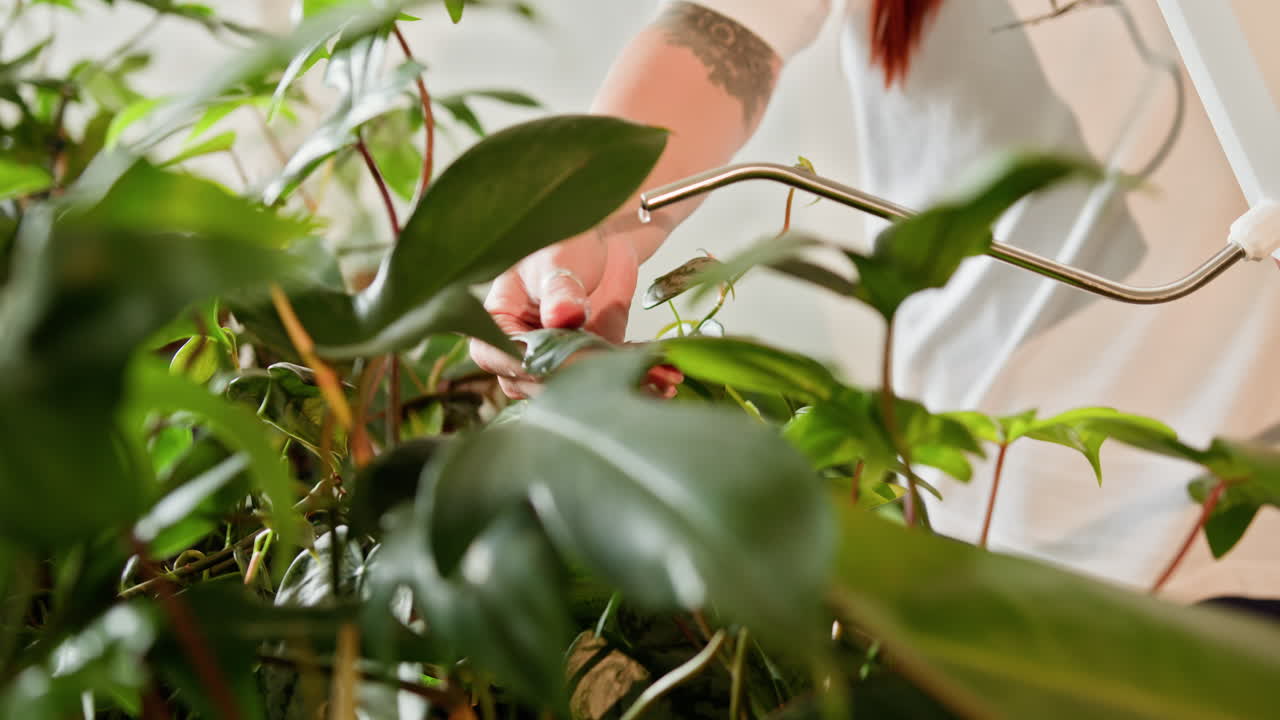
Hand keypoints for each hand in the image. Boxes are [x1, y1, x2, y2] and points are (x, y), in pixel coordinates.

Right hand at [470, 229, 681, 398]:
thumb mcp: (559, 259)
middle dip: (584, 381)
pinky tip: (665, 375)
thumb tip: (562, 317)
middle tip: (619, 373)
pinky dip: (637, 376)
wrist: (603, 240)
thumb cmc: (565, 240)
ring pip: (578, 386)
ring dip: (617, 384)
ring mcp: (556, 359)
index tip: (561, 366)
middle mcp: (522, 348)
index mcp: (496, 321)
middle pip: (540, 381)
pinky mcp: (589, 363)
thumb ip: (560, 290)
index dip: (528, 366)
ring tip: (658, 379)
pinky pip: (609, 377)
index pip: (499, 355)